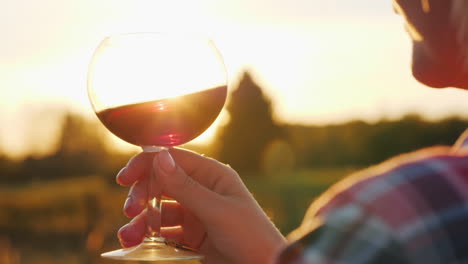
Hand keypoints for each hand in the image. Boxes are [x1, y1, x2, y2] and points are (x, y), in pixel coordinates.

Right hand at [116, 148, 286, 263]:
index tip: (125, 178)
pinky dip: (148, 237)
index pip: (173, 160)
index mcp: (212, 175)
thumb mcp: (217, 210)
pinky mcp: (191, 237)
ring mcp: (195, 214)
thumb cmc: (250, 236)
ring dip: (140, 220)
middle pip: (161, 184)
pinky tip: (136, 244)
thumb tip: (158, 156)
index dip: (147, 165)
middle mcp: (201, 191)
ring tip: (128, 237)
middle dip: (142, 195)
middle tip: (130, 211)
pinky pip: (163, 232)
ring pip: (158, 211)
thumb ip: (186, 186)